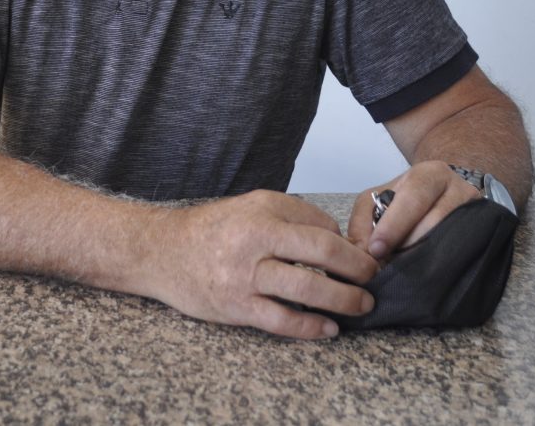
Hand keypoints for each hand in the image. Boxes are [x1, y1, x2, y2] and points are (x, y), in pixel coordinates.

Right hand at [145, 190, 378, 339]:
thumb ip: (290, 215)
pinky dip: (310, 327)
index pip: (319, 225)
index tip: (362, 254)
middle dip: (356, 268)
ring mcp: (245, 275)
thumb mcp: (249, 206)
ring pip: (306, 288)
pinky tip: (328, 329)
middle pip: (321, 252)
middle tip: (373, 277)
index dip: (347, 242)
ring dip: (343, 299)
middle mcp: (255, 240)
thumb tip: (332, 236)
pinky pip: (282, 320)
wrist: (161, 251)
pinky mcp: (236, 306)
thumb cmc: (210, 229)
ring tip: (362, 304)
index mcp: (262, 212)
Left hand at [346, 160, 482, 260]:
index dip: (393, 226)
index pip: (412, 198)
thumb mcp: (380, 198)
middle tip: (388, 262)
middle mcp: (458, 187)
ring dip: (422, 255)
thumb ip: (364, 220)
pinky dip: (440, 262)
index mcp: (429, 174)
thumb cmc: (409, 199)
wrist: (449, 194)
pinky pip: (462, 250)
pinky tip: (424, 270)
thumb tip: (361, 250)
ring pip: (449, 238)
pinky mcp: (485, 230)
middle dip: (407, 243)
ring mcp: (475, 210)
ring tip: (403, 265)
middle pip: (434, 220)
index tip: (376, 249)